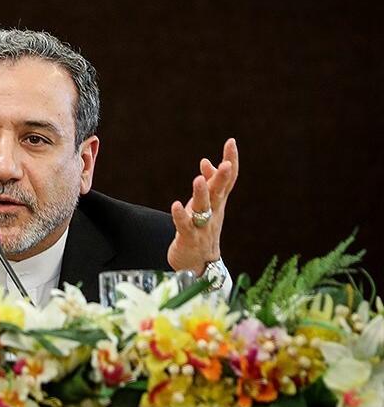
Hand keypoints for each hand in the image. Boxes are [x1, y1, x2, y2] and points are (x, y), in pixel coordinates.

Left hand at [167, 138, 238, 275]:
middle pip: (219, 194)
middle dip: (222, 178)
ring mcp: (202, 227)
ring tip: (198, 179)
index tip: (231, 142)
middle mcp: (213, 214)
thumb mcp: (208, 206)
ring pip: (203, 209)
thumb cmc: (203, 230)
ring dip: (201, 194)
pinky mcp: (188, 239)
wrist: (200, 265)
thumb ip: (209, 184)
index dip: (231, 161)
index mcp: (219, 204)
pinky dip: (180, 216)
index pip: (228, 180)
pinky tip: (175, 205)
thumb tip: (207, 161)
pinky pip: (185, 226)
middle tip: (225, 163)